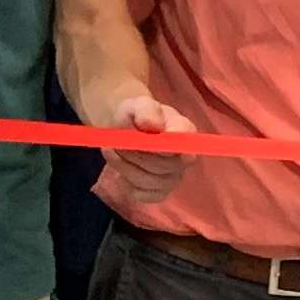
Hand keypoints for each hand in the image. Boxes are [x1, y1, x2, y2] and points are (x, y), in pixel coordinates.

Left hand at [98, 91, 194, 209]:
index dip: (173, 146)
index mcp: (183, 130)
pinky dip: (126, 181)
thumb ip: (146, 111)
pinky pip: (143, 194)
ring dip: (126, 166)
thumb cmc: (136, 116)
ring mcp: (173, 177)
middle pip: (164, 165)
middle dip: (136, 154)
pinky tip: (121, 167)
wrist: (126, 130)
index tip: (155, 144)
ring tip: (113, 150)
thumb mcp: (136, 105)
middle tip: (117, 142)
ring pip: (150, 181)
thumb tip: (154, 125)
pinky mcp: (159, 192)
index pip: (186, 141)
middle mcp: (184, 157)